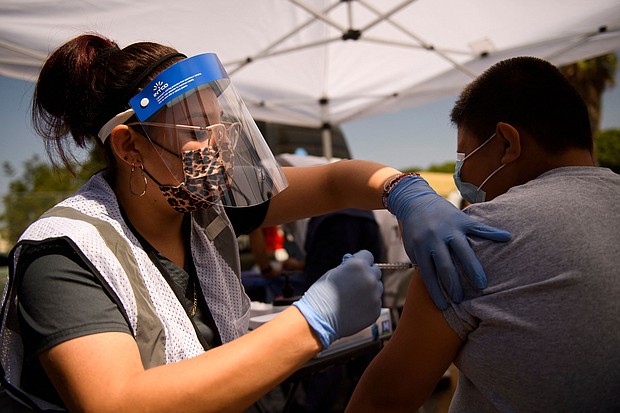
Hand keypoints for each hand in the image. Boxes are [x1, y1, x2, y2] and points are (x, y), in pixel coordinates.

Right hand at [293, 250, 382, 348]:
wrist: (318, 319)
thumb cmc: (321, 294)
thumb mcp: (333, 272)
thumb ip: (349, 267)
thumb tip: (357, 264)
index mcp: (359, 266)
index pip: (368, 256)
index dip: (360, 260)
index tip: (354, 267)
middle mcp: (370, 279)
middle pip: (375, 271)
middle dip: (366, 274)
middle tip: (354, 283)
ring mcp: (375, 296)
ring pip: (377, 288)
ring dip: (368, 290)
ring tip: (352, 298)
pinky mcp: (375, 311)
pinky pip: (375, 303)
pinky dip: (367, 304)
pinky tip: (354, 308)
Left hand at [387, 175, 510, 309]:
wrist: (416, 201)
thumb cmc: (415, 230)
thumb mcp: (413, 247)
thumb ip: (423, 263)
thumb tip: (436, 286)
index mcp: (421, 247)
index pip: (429, 274)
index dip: (436, 292)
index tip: (445, 306)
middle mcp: (435, 238)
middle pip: (446, 266)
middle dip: (454, 285)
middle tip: (462, 300)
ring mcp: (450, 228)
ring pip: (463, 251)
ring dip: (473, 269)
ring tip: (482, 285)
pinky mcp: (461, 219)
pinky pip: (479, 227)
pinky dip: (493, 232)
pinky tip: (507, 237)